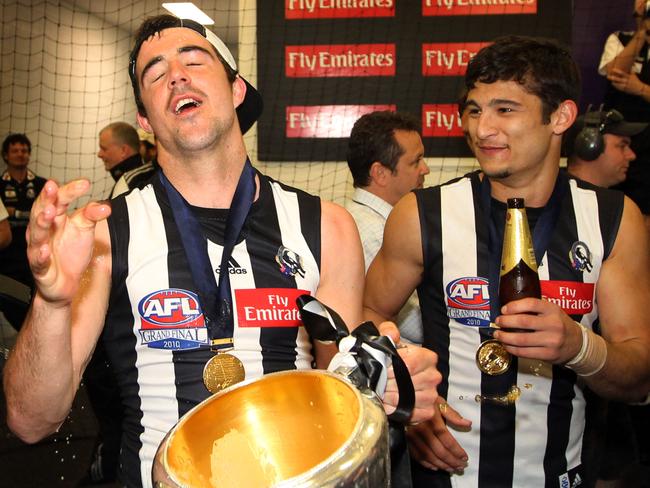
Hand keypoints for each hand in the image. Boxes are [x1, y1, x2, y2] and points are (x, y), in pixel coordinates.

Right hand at [26, 179, 110, 305]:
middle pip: (41, 211)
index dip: (70, 191)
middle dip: (46, 199)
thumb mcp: (85, 229)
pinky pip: (38, 261)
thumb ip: (92, 215)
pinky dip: (41, 255)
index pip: (59, 200)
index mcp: (55, 218)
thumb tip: (105, 205)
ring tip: (49, 212)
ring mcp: (39, 248)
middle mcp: (44, 231)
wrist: (66, 282)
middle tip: (52, 187)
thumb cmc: (71, 252)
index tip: (84, 183)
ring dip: (41, 222)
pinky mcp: (40, 268)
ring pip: (37, 234)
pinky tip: (45, 250)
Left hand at [378, 321, 440, 422]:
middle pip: (408, 384)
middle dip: (388, 385)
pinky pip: (413, 413)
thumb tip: (391, 334)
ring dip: (390, 398)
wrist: (397, 374)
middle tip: (377, 383)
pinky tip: (388, 405)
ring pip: (409, 400)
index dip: (391, 369)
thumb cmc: (393, 356)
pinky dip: (397, 410)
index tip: (381, 370)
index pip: (408, 365)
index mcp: (428, 357)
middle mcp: (434, 376)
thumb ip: (388, 331)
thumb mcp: (388, 338)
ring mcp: (432, 394)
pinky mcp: (428, 410)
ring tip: (381, 393)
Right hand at [407, 396, 470, 472]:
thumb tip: (467, 424)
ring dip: (442, 465)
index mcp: (432, 419)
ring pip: (429, 456)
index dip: (457, 450)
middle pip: (439, 450)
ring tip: (452, 469)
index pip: (447, 440)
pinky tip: (436, 467)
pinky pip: (417, 456)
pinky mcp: (406, 440)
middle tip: (461, 466)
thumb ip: (453, 414)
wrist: (402, 399)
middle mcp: (422, 430)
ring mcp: (413, 436)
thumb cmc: (423, 400)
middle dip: (452, 461)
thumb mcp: (439, 402)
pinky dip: (427, 464)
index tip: (465, 457)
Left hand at [493, 298, 581, 363]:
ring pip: (521, 339)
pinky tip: (507, 345)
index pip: (531, 304)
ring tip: (498, 334)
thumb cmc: (559, 324)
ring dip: (505, 337)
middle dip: (505, 322)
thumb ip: (534, 309)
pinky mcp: (548, 354)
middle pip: (523, 322)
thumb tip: (508, 310)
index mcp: (553, 310)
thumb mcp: (552, 311)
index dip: (514, 306)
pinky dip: (512, 349)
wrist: (577, 344)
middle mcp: (553, 324)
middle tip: (498, 322)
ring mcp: (551, 341)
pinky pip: (525, 352)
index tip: (504, 309)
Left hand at [608, 68, 646, 96]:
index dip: (617, 71)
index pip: (622, 73)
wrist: (640, 88)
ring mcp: (625, 85)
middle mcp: (626, 81)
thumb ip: (630, 71)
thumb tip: (631, 65)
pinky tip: (613, 84)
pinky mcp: (624, 89)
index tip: (613, 69)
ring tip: (611, 81)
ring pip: (617, 84)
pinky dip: (616, 86)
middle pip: (618, 79)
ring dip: (614, 83)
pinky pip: (618, 88)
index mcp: (628, 76)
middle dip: (613, 78)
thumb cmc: (635, 81)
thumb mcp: (633, 75)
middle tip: (608, 76)